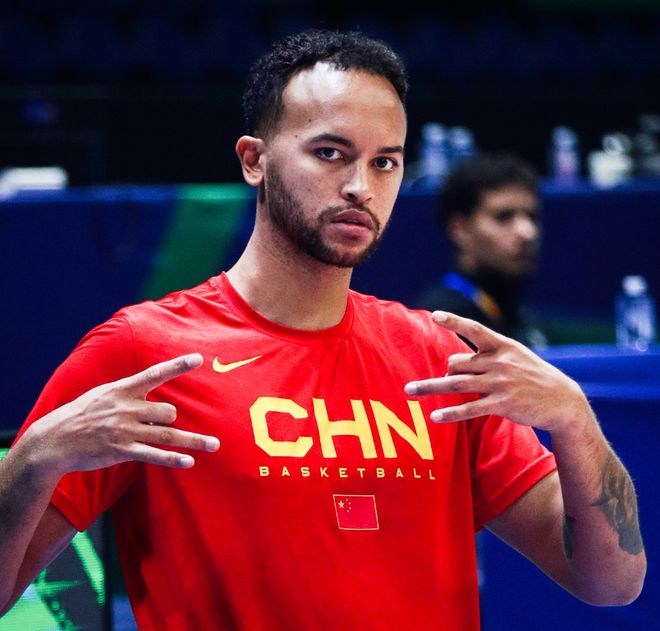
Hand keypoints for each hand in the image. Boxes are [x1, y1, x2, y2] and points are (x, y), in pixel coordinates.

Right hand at [23, 354, 219, 474]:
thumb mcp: (103, 394)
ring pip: (167, 433)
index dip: (178, 366)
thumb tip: (151, 392)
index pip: (155, 374)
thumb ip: (128, 392)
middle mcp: (126, 408)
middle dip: (170, 419)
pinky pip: (154, 454)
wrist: (55, 440)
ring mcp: (125, 430)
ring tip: (214, 444)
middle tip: (158, 424)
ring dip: (193, 440)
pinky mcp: (122, 450)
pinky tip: (189, 461)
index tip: (199, 358)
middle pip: (167, 411)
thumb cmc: (82, 414)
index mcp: (122, 390)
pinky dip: (173, 458)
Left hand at [405, 312, 589, 432]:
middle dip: (447, 372)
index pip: (474, 329)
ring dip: (430, 387)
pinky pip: (469, 408)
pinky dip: (450, 413)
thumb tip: (450, 365)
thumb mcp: (514, 358)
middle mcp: (499, 362)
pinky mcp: (503, 404)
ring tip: (409, 390)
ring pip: (456, 383)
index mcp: (503, 346)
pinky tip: (435, 416)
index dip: (454, 321)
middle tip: (445, 380)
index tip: (435, 315)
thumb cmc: (532, 377)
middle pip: (458, 363)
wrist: (562, 401)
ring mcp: (501, 383)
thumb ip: (484, 358)